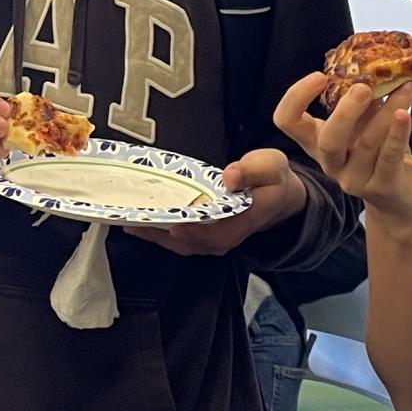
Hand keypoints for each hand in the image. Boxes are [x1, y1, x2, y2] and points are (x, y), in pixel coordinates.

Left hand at [128, 149, 305, 256]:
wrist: (280, 196)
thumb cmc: (272, 178)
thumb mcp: (270, 166)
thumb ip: (252, 170)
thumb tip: (230, 176)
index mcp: (246, 218)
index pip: (219, 234)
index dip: (195, 232)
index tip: (172, 226)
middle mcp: (229, 235)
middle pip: (193, 243)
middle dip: (163, 235)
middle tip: (136, 222)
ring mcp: (217, 239)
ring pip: (184, 244)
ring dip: (157, 236)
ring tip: (132, 224)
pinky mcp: (207, 236)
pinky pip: (182, 239)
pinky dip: (161, 234)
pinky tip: (142, 225)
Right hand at [276, 74, 411, 234]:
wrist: (404, 200)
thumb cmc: (380, 155)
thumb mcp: (363, 126)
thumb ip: (361, 103)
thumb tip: (369, 65)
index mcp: (318, 143)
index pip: (287, 121)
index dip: (296, 97)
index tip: (320, 76)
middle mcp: (331, 163)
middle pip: (327, 140)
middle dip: (345, 112)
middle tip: (363, 87)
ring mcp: (355, 179)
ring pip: (367, 143)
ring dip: (388, 110)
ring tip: (408, 87)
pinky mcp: (383, 187)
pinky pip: (389, 158)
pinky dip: (397, 133)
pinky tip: (406, 114)